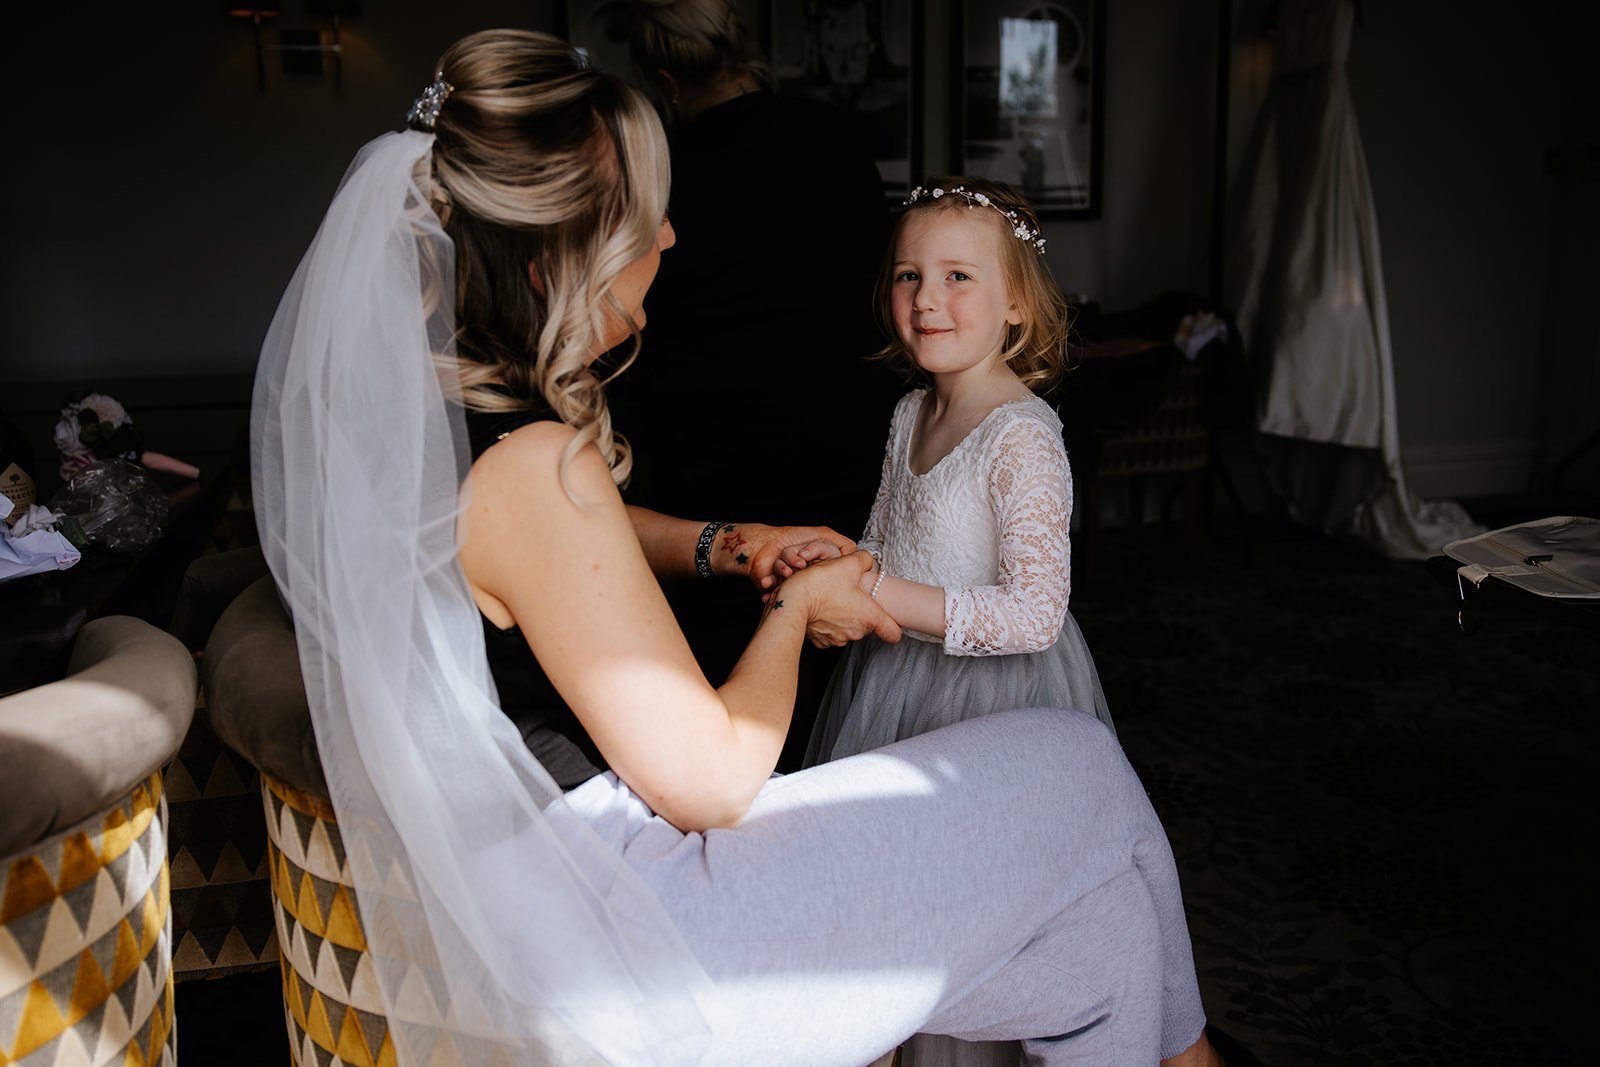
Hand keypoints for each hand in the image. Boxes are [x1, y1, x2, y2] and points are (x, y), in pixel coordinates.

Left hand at [716, 523, 855, 589]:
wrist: (761, 544)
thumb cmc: (791, 536)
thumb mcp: (822, 533)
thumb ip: (841, 543)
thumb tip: (856, 556)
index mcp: (822, 568)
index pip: (828, 573)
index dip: (818, 567)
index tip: (806, 558)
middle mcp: (810, 578)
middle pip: (811, 580)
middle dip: (799, 570)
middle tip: (797, 564)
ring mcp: (795, 585)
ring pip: (795, 585)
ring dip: (785, 574)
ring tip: (782, 569)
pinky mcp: (781, 593)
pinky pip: (780, 595)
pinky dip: (773, 588)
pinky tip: (768, 582)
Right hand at [779, 551, 900, 647]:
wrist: (792, 601)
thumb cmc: (821, 584)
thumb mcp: (848, 563)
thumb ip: (864, 560)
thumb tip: (867, 562)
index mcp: (869, 617)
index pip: (893, 634)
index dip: (893, 625)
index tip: (888, 617)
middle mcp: (856, 633)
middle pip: (867, 626)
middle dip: (860, 612)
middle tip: (848, 596)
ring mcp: (838, 639)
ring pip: (848, 629)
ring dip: (843, 617)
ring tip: (832, 601)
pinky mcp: (822, 642)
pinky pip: (830, 633)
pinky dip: (827, 623)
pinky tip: (821, 610)